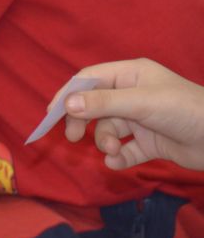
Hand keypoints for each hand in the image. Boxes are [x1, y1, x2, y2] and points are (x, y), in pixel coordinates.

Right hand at [59, 58, 203, 170]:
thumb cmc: (183, 109)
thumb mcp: (141, 102)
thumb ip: (103, 103)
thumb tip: (66, 105)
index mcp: (130, 75)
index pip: (90, 79)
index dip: (69, 94)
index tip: (53, 113)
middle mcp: (133, 94)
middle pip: (95, 106)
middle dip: (85, 122)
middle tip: (74, 138)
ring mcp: (141, 119)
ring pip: (110, 129)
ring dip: (106, 141)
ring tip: (114, 150)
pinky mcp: (150, 143)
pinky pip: (125, 149)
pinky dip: (119, 157)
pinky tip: (118, 163)